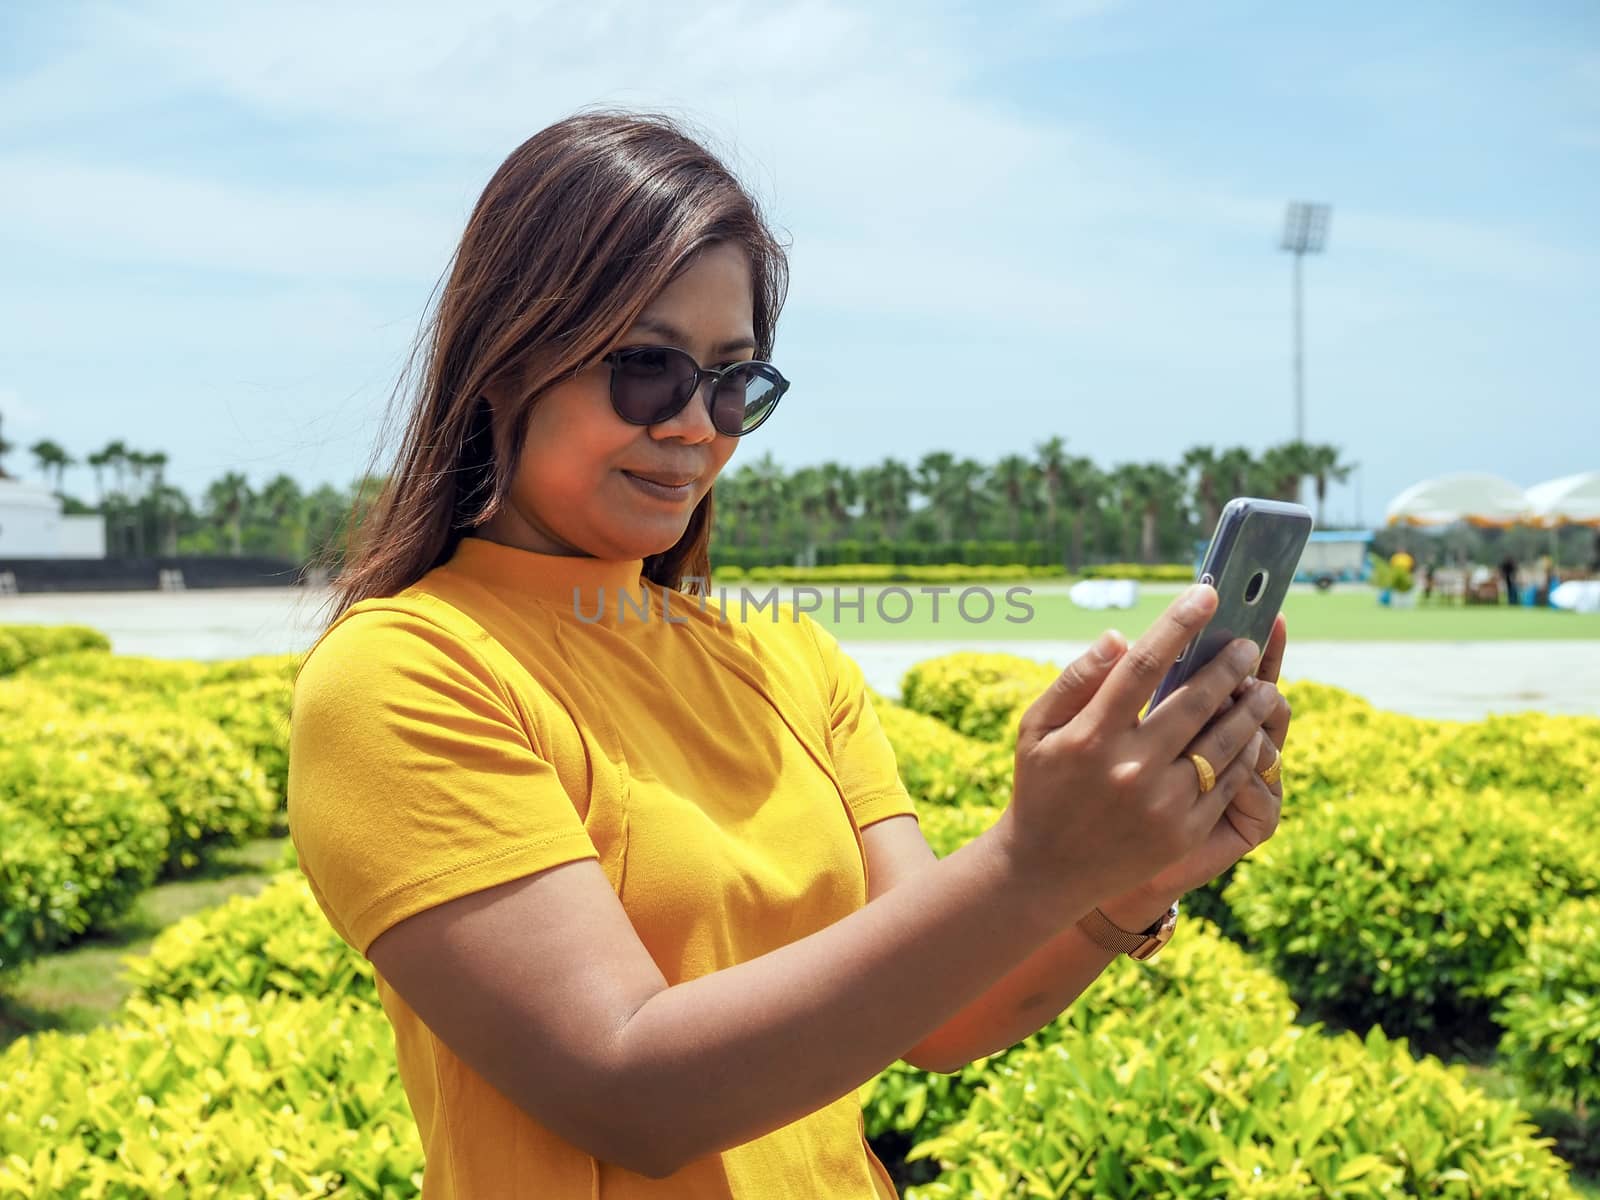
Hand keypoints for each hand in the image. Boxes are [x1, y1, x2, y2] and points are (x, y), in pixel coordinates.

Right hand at [996, 584, 1279, 922]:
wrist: (1046, 871)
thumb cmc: (1042, 786)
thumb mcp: (1036, 728)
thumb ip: (1076, 680)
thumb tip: (1120, 637)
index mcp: (1090, 737)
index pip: (1142, 666)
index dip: (1178, 625)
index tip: (1206, 593)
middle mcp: (1130, 768)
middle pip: (1194, 701)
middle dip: (1228, 663)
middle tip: (1247, 640)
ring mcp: (1162, 803)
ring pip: (1221, 742)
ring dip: (1248, 706)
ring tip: (1263, 683)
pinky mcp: (1184, 831)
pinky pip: (1227, 781)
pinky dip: (1244, 751)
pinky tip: (1251, 732)